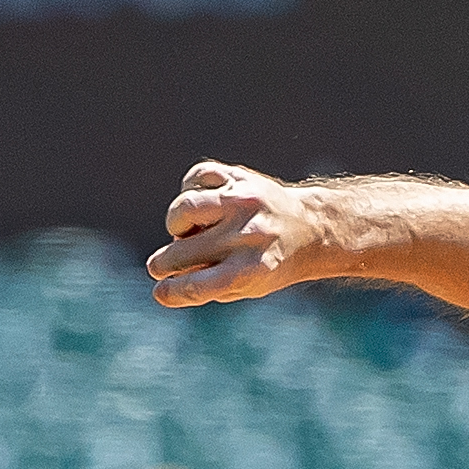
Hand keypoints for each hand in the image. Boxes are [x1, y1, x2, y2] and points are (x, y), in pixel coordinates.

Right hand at [146, 161, 322, 305]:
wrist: (309, 229)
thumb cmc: (268, 263)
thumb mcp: (246, 285)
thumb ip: (206, 286)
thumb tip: (164, 280)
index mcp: (253, 270)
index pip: (200, 285)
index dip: (172, 292)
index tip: (160, 292)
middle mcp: (249, 234)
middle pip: (186, 251)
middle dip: (164, 262)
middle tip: (159, 266)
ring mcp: (243, 201)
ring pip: (185, 207)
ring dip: (175, 225)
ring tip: (184, 233)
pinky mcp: (239, 176)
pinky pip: (196, 178)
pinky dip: (189, 191)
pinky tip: (201, 207)